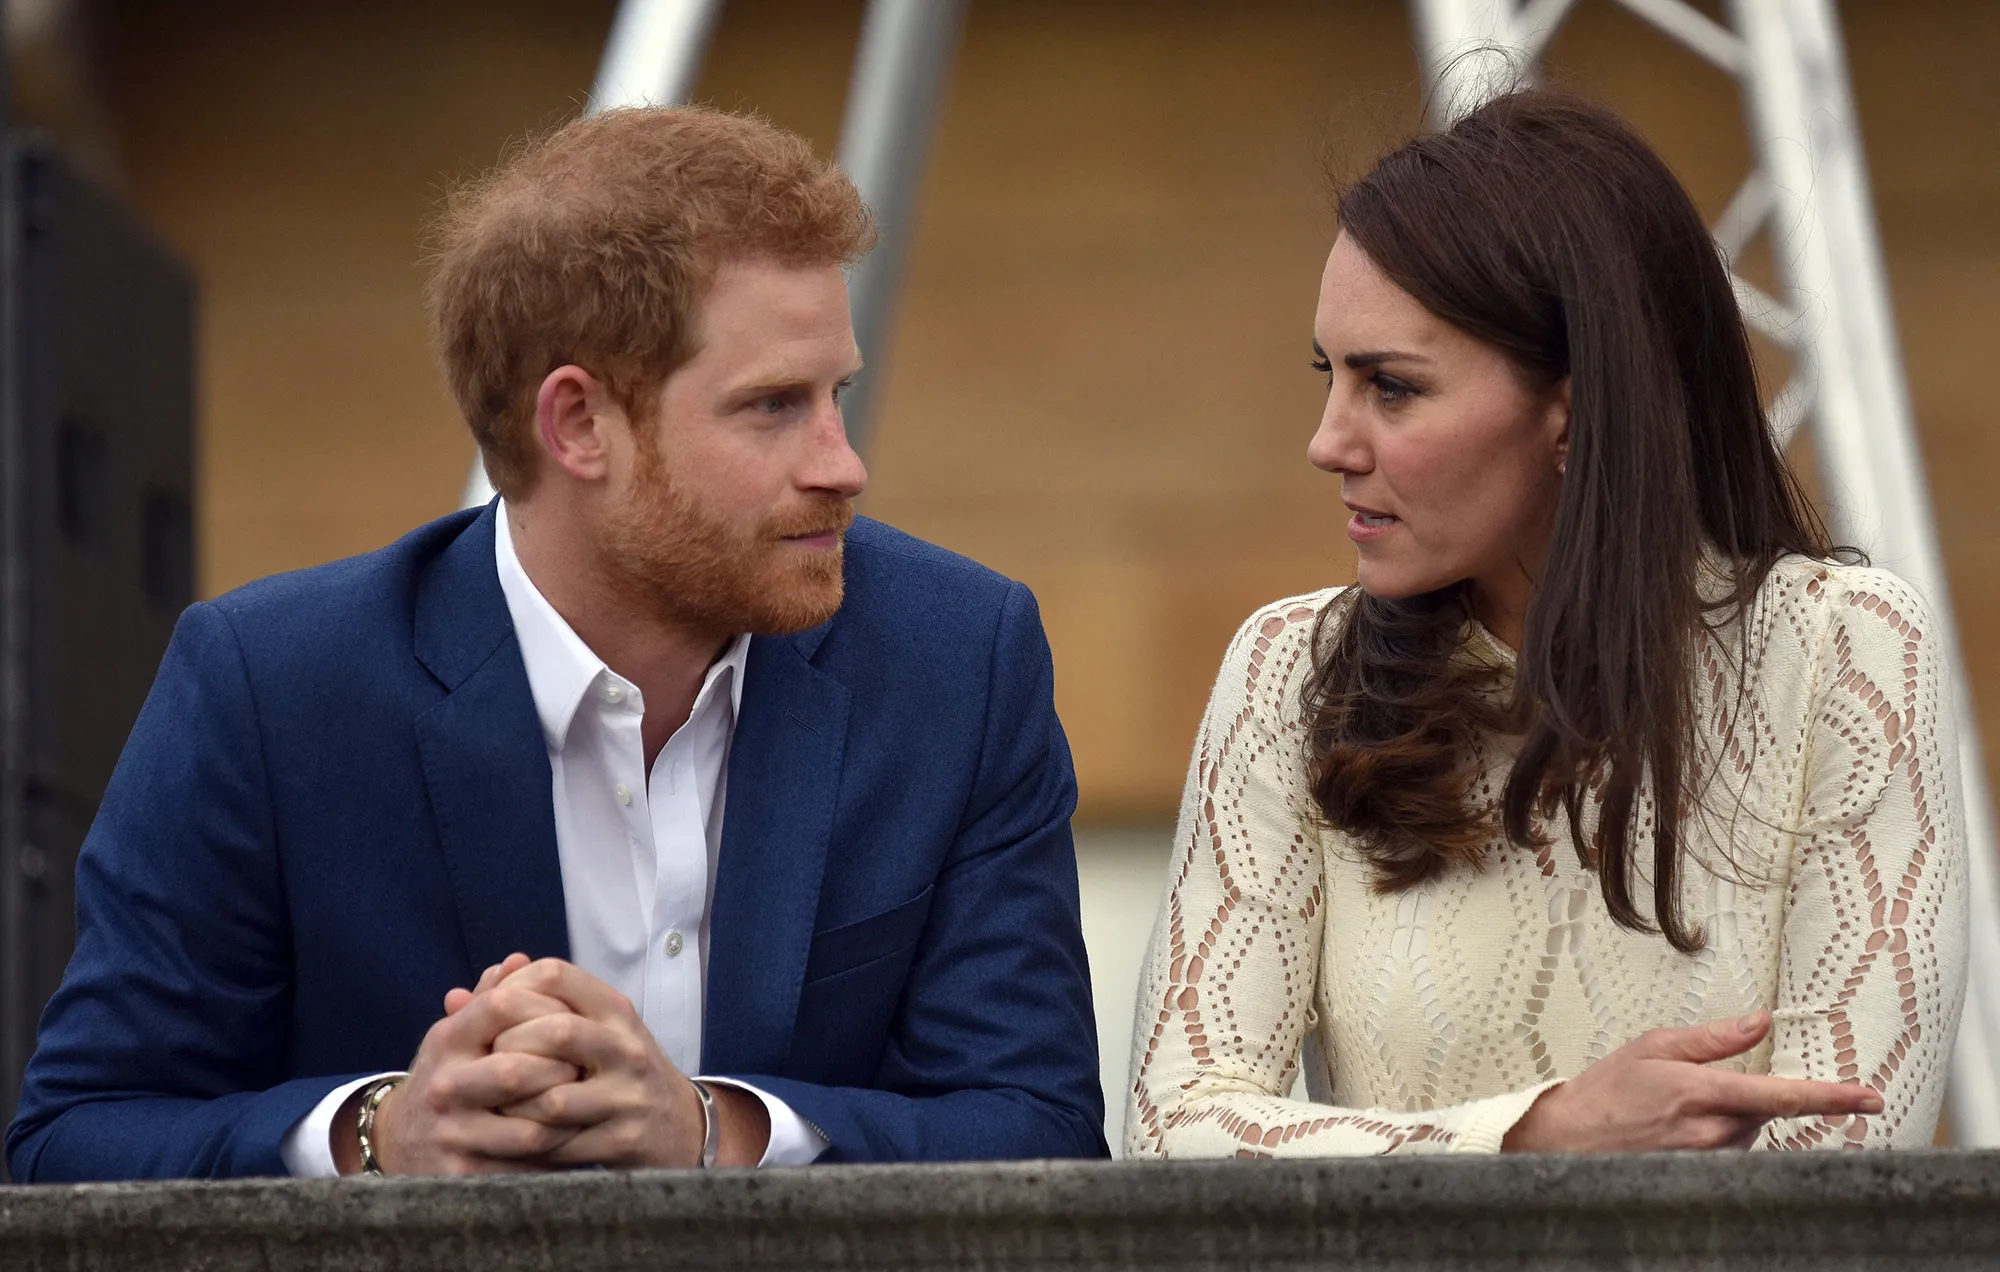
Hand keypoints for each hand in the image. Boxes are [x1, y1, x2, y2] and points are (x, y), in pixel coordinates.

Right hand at [344, 955, 581, 1174]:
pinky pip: (526, 1166)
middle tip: (588, 1070)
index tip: (576, 1021)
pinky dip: (556, 1154)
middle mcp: (445, 1085)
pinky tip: (570, 1141)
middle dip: (564, 1069)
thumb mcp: (458, 1034)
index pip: (504, 1006)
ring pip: (530, 1126)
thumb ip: (491, 997)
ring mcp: (452, 1133)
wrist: (398, 1141)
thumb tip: (520, 959)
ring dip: (567, 1117)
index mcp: (448, 1040)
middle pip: (519, 1069)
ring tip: (585, 1106)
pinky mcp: (463, 1173)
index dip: (549, 1008)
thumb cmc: (448, 1076)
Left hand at [486, 958, 770, 1167]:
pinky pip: (561, 1144)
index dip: (511, 989)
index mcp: (615, 1010)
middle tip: (488, 1067)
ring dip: (514, 1106)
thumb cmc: (618, 1070)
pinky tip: (517, 1138)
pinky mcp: (624, 1139)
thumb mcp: (591, 1030)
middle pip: (554, 1031)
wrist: (680, 1125)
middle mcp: (626, 1046)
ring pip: (552, 1098)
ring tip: (498, 1107)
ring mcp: (628, 1095)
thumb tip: (454, 997)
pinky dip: (530, 1143)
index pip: (555, 975)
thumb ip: (530, 1009)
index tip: (490, 1014)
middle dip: (508, 1050)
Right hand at [1503, 1010, 1883, 1151]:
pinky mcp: (1700, 1179)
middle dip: (1748, 1097)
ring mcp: (1707, 1161)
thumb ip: (1713, 1037)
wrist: (1567, 1140)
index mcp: (1703, 1093)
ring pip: (1749, 1135)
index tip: (1867, 1097)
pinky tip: (1679, 1133)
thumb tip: (1759, 1021)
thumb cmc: (1606, 1092)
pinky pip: (1730, 1156)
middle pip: (1766, 1114)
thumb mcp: (1655, 1047)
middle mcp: (1712, 1132)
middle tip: (1699, 1088)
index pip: (1782, 1095)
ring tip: (1677, 1112)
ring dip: (1731, 1118)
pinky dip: (1718, 1139)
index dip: (1831, 1096)